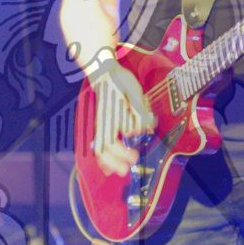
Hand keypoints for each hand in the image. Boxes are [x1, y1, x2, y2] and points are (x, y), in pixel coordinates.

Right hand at [89, 55, 153, 175]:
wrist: (105, 73)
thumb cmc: (120, 82)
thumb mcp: (135, 93)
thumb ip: (139, 112)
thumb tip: (145, 130)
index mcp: (110, 117)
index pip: (111, 141)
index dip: (122, 153)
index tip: (134, 156)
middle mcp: (102, 124)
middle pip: (102, 150)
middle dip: (114, 162)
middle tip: (127, 169)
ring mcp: (100, 125)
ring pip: (98, 149)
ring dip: (108, 162)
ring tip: (117, 171)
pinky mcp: (102, 126)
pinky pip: (99, 145)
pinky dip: (103, 158)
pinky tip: (107, 167)